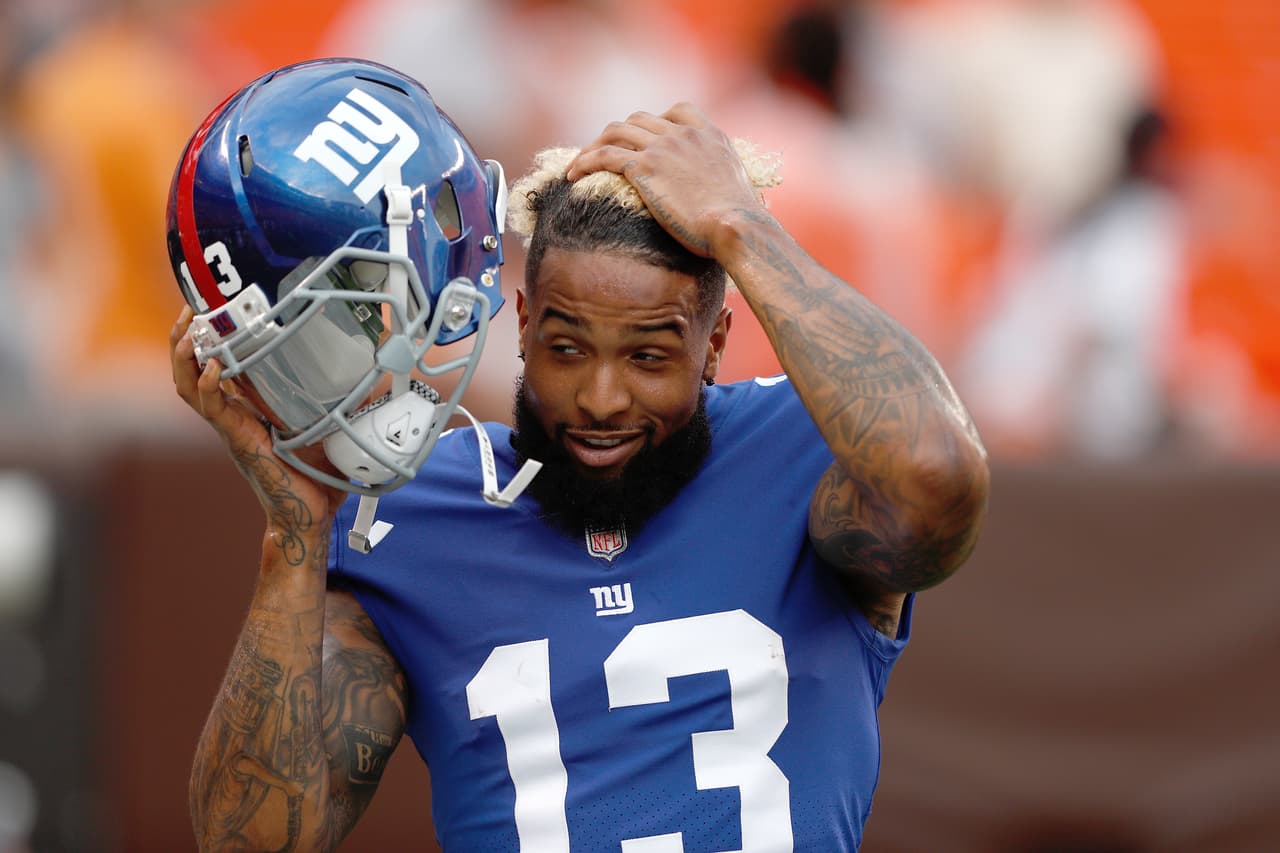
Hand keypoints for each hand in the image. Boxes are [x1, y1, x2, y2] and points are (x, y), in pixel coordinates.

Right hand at [170, 306, 347, 529]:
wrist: (306, 515)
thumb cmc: (314, 476)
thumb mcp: (323, 425)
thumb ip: (334, 399)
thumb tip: (369, 373)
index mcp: (244, 409)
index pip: (212, 366)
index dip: (205, 339)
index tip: (207, 309)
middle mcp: (230, 416)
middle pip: (188, 371)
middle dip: (183, 338)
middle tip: (188, 309)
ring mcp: (230, 428)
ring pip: (189, 387)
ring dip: (186, 357)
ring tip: (189, 330)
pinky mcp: (238, 440)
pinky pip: (213, 409)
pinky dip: (210, 386)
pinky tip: (215, 367)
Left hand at [565, 103, 768, 258]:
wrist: (736, 226)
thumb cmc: (742, 223)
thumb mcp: (742, 191)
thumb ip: (730, 185)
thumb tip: (739, 204)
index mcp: (711, 136)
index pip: (679, 111)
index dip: (656, 122)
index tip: (645, 139)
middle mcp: (684, 134)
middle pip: (639, 119)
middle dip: (619, 134)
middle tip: (604, 155)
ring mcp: (663, 147)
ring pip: (616, 132)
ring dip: (592, 145)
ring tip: (578, 165)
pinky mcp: (644, 167)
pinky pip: (604, 155)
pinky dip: (584, 161)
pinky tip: (573, 176)